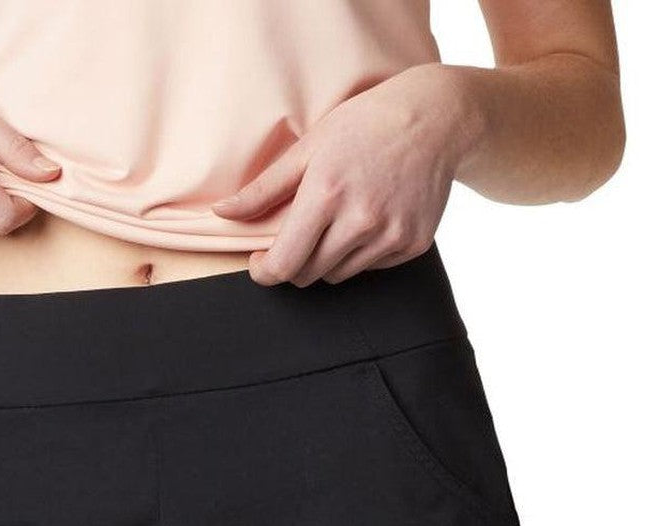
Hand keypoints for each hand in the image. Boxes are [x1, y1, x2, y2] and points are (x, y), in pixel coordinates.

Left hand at [211, 65, 468, 286]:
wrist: (436, 118)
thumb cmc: (365, 125)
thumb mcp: (309, 147)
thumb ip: (263, 189)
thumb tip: (222, 214)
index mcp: (326, 196)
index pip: (283, 265)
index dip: (264, 272)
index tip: (260, 263)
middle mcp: (360, 221)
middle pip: (308, 274)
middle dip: (294, 261)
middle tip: (299, 233)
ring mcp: (390, 236)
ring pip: (338, 275)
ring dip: (327, 258)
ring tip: (338, 219)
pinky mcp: (412, 244)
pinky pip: (370, 268)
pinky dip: (361, 253)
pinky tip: (369, 219)